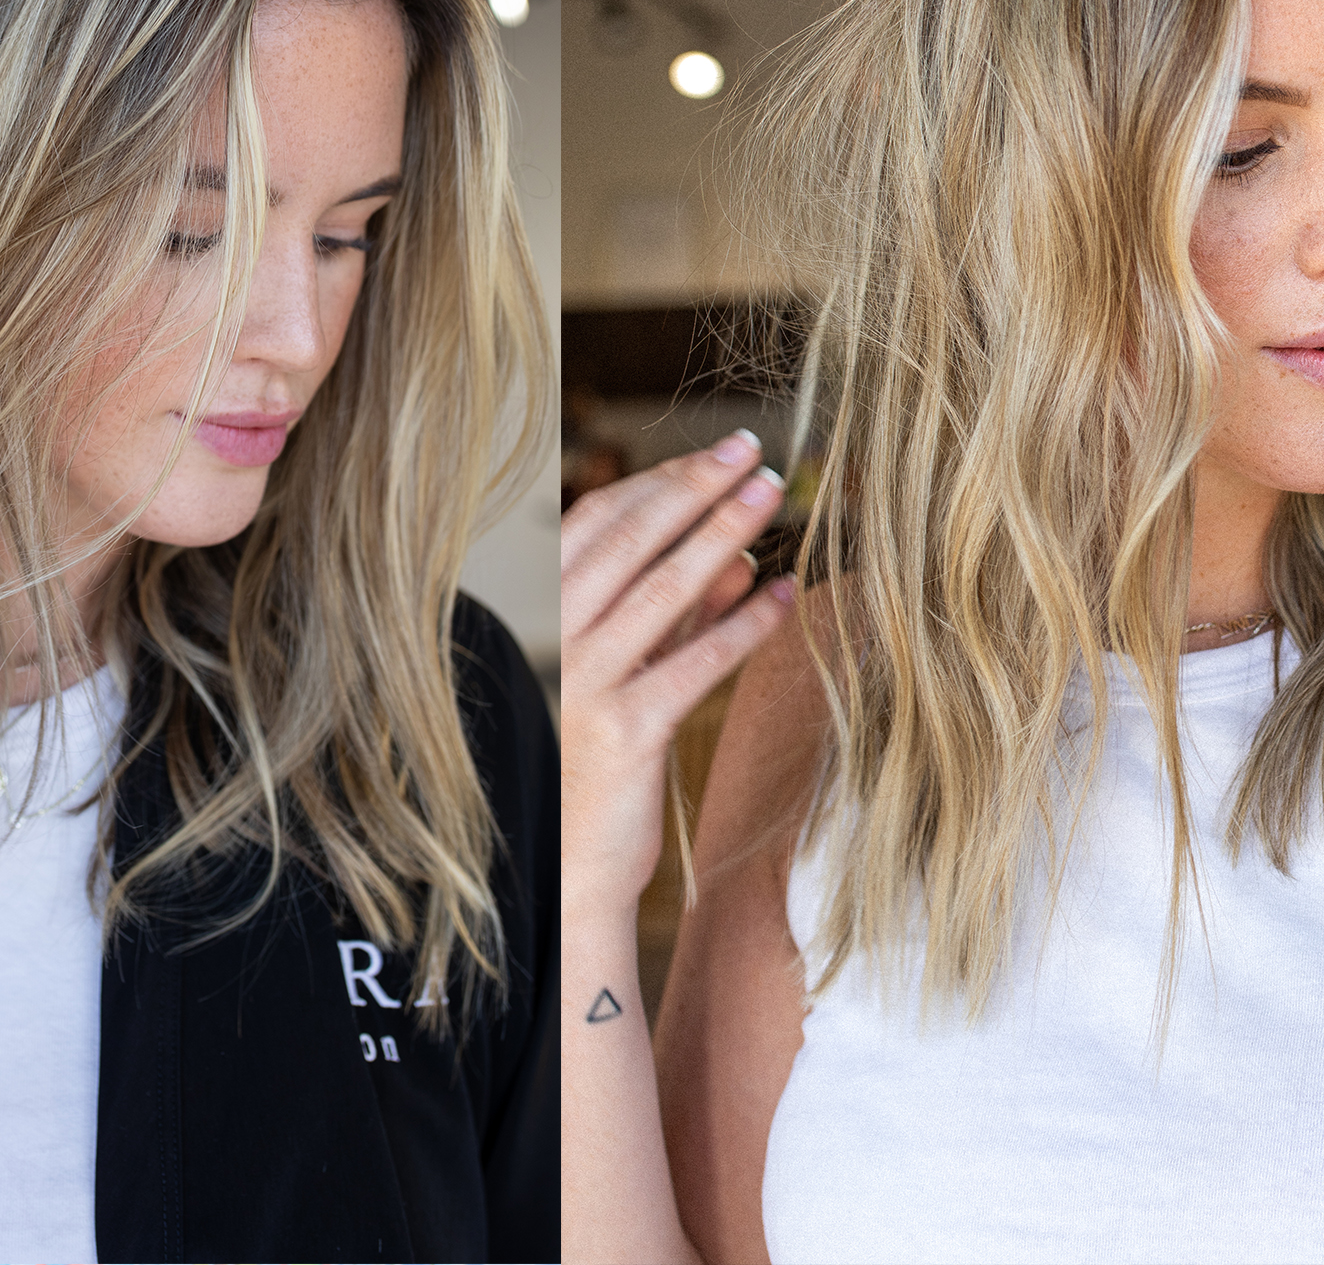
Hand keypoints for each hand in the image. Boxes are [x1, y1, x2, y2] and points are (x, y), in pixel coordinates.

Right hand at [561, 429, 795, 924]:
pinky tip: (783, 597)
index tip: (715, 454)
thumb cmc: (590, 768)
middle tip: (752, 453)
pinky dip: (743, 626)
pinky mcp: (625, 732)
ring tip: (771, 498)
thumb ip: (671, 616)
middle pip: (632, 542)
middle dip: (698, 490)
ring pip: (663, 591)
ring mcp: (584, 685)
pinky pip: (694, 664)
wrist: (566, 871)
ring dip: (723, 536)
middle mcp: (553, 641)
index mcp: (539, 615)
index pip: (599, 523)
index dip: (661, 482)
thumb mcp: (623, 675)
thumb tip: (732, 554)